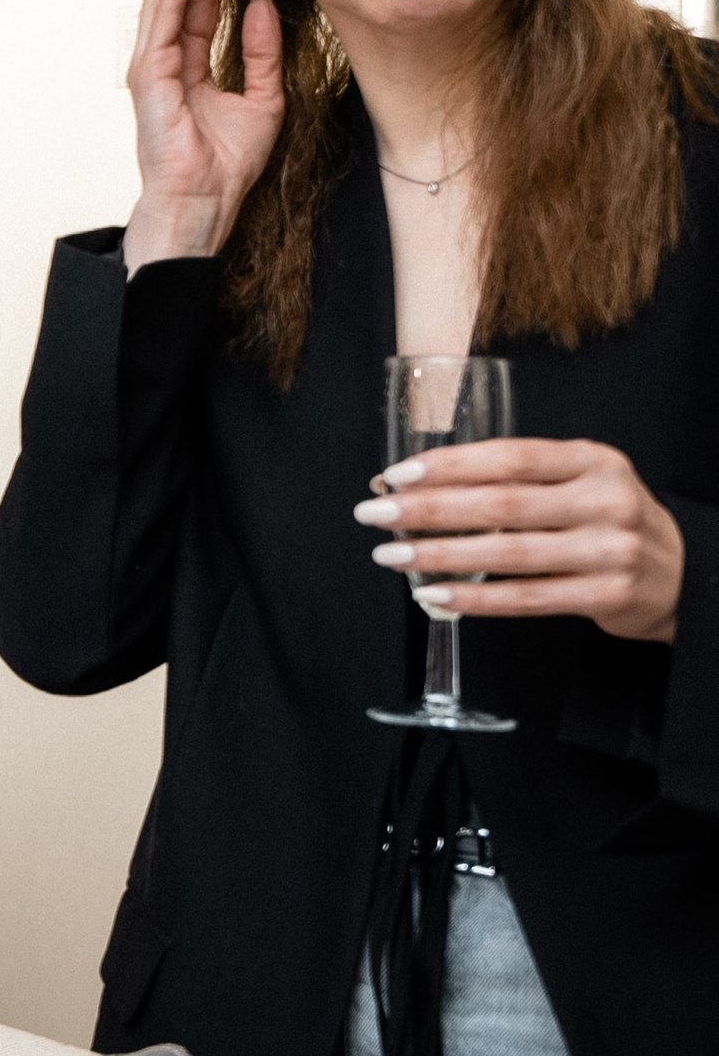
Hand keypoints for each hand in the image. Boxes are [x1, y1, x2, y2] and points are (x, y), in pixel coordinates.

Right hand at [122, 0, 283, 270]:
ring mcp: (153, 64)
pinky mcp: (148, 72)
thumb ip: (262, 51)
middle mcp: (166, 60)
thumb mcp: (263, 98)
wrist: (204, 202)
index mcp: (190, 66)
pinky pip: (161, 16)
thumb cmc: (225, 164)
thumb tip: (261, 3)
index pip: (202, 5)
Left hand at [356, 439, 685, 643]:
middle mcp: (604, 500)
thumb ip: (520, 479)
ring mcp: (609, 549)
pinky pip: (526, 599)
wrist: (680, 573)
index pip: (511, 457)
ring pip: (509, 553)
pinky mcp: (607, 594)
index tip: (397, 474)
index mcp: (592, 460)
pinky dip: (474, 598)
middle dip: (428, 509)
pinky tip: (433, 595)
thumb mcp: (581, 481)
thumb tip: (422, 484)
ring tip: (391, 557)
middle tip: (375, 513)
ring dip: (440, 556)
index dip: (450, 465)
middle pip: (501, 504)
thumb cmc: (606, 520)